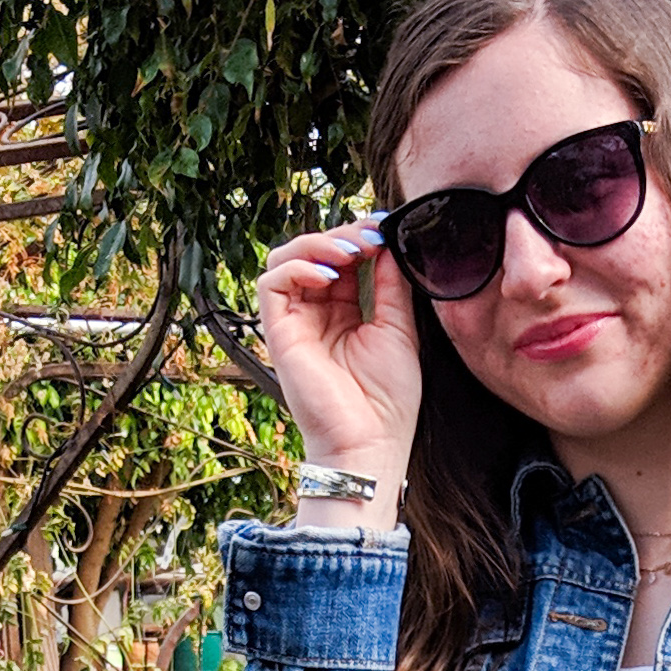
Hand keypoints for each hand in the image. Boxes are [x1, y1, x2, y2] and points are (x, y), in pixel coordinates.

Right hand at [253, 221, 421, 489]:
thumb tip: (388, 242)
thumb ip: (390, 285)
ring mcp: (296, 322)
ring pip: (287, 258)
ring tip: (350, 250)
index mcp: (345, 314)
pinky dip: (297, 266)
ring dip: (317, 243)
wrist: (370, 442)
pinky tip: (329, 273)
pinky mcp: (279, 333)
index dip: (360, 236)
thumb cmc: (387, 401)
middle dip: (342, 234)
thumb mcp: (398, 328)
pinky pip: (272, 283)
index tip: (386, 227)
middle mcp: (316, 314)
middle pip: (314, 252)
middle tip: (371, 235)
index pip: (342, 259)